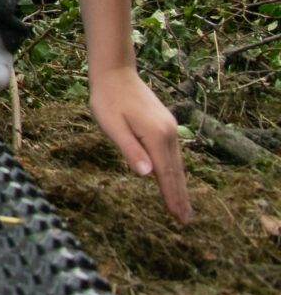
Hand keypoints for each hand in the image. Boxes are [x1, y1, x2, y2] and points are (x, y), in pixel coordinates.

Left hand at [89, 65, 191, 221]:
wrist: (116, 73)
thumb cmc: (108, 99)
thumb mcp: (113, 126)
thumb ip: (130, 150)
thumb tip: (147, 175)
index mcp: (156, 136)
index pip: (166, 174)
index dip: (172, 197)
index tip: (178, 217)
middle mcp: (168, 134)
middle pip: (176, 172)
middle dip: (180, 197)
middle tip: (185, 221)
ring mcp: (169, 129)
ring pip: (177, 164)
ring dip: (179, 186)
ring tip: (182, 207)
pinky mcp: (165, 125)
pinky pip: (173, 154)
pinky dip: (175, 171)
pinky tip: (173, 179)